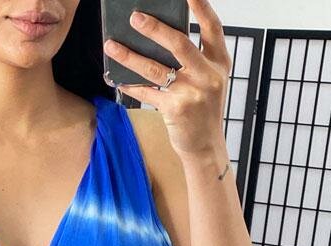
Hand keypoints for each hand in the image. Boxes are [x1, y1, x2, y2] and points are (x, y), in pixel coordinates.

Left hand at [102, 0, 231, 159]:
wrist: (206, 147)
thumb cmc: (203, 111)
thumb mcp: (208, 81)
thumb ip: (194, 60)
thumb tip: (161, 37)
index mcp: (219, 62)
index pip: (213, 28)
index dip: (201, 7)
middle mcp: (208, 75)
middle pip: (179, 44)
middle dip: (155, 29)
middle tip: (135, 17)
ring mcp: (192, 92)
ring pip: (156, 68)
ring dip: (130, 56)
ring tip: (112, 45)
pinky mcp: (175, 109)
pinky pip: (147, 92)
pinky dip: (130, 84)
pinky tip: (116, 77)